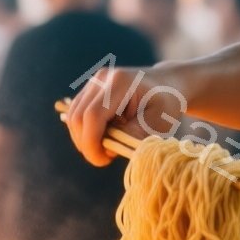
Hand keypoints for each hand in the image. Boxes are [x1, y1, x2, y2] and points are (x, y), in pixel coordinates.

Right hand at [63, 65, 188, 165]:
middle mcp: (102, 78)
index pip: (93, 116)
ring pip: (73, 117)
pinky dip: (86, 131)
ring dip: (85, 139)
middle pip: (78, 117)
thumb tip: (108, 146)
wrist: (167, 83)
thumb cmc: (166, 103)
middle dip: (86, 144)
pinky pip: (77, 114)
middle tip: (106, 158)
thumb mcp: (158, 122)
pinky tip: (104, 136)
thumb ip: (135, 134)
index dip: (91, 143)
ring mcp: (93, 82)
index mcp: (121, 83)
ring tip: (109, 146)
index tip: (103, 161)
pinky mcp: (89, 90)